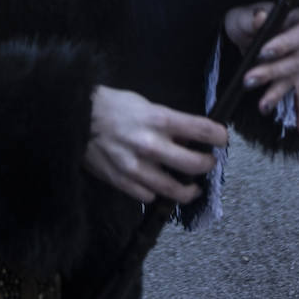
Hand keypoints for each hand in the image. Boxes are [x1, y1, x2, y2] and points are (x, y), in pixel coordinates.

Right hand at [84, 85, 226, 204]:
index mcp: (158, 119)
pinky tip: (160, 187)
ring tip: (192, 186)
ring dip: (189, 189)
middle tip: (208, 162)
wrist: (76, 117)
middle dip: (208, 164)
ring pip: (175, 190)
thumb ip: (166, 121)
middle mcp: (151, 144)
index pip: (201, 130)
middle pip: (195, 164)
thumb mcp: (143, 103)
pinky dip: (159, 194)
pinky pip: (150, 196)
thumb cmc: (111, 106)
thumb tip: (188, 137)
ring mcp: (137, 167)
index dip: (218, 136)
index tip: (222, 138)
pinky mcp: (123, 182)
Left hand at [223, 4, 298, 133]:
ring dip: (278, 94)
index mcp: (297, 22)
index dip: (281, 45)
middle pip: (293, 62)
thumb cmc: (248, 19)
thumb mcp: (246, 14)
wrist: (247, 28)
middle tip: (248, 80)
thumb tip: (260, 17)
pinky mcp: (298, 79)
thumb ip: (252, 17)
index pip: (296, 36)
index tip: (263, 52)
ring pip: (293, 81)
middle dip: (271, 73)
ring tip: (263, 107)